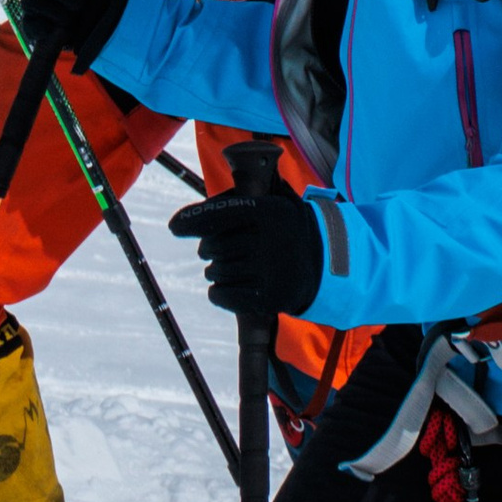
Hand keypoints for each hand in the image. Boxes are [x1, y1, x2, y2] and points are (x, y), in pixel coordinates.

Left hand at [170, 182, 326, 323]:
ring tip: (231, 267)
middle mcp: (272, 240)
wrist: (326, 263)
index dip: (194, 220)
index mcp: (271, 211)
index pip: (221, 215)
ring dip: (215, 271)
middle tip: (216, 249)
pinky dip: (218, 293)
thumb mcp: (273, 203)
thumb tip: (185, 220)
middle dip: (208, 249)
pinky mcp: (272, 298)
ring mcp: (273, 271)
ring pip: (216, 272)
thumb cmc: (286, 229)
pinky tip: (224, 288)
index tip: (174, 227)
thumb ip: (236, 202)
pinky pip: (224, 296)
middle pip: (214, 247)